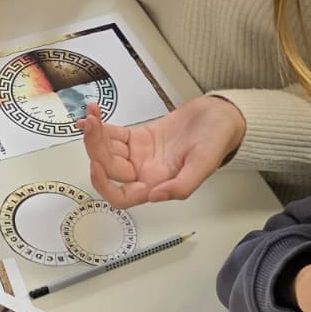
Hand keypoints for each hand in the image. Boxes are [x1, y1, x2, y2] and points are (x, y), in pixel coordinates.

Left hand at [80, 95, 245, 207]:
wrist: (220, 116)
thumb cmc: (216, 140)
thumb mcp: (204, 164)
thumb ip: (182, 185)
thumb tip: (154, 197)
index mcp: (158, 185)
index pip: (122, 197)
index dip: (104, 186)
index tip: (96, 165)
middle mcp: (145, 173)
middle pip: (109, 169)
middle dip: (95, 148)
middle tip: (91, 124)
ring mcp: (139, 155)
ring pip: (107, 151)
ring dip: (95, 135)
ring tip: (92, 114)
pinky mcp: (137, 139)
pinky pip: (113, 136)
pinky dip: (100, 128)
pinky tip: (91, 117)